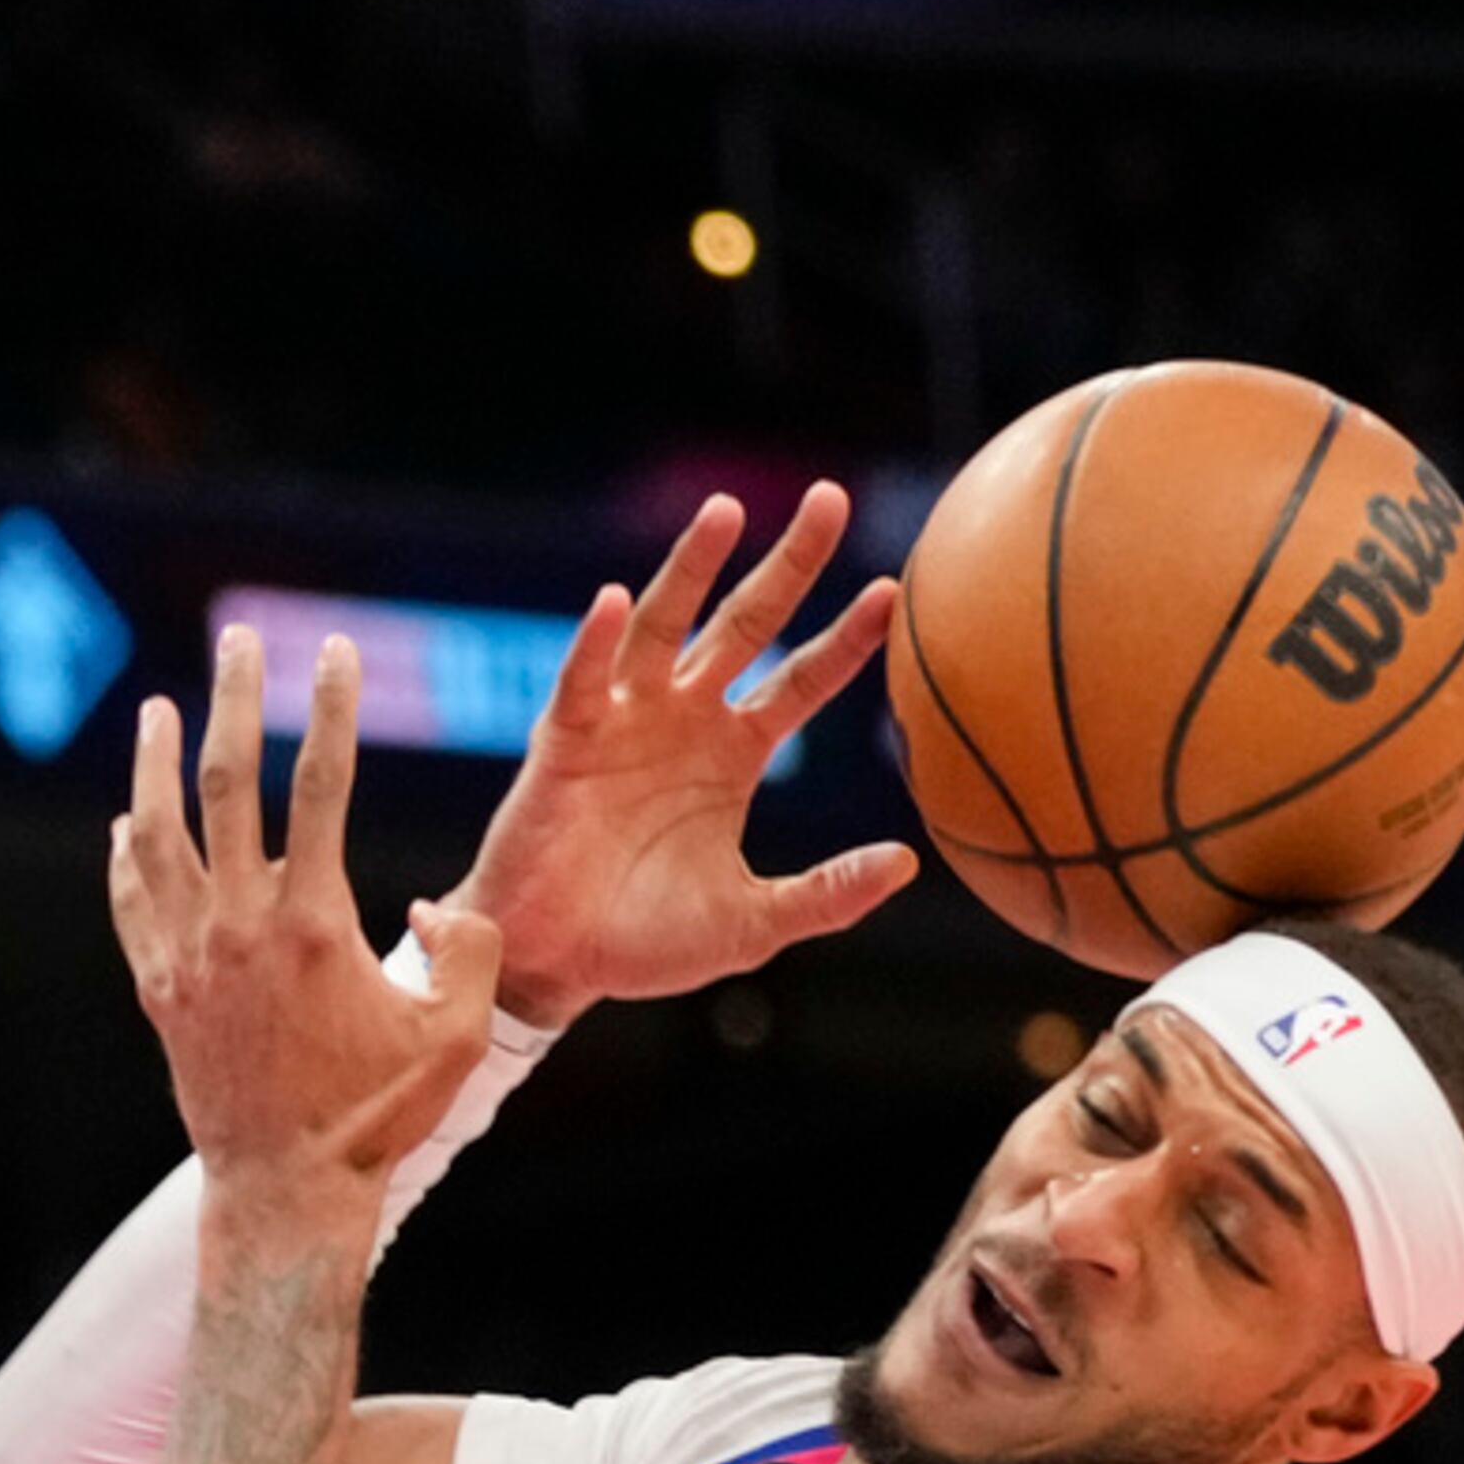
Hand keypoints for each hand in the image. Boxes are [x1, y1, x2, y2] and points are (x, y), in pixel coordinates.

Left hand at [111, 629, 502, 1207]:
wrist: (285, 1186)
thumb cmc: (378, 1114)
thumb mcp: (456, 1033)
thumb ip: (469, 952)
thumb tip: (441, 905)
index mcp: (314, 923)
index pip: (321, 785)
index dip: (330, 708)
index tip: (334, 650)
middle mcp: (240, 926)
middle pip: (227, 784)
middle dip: (233, 701)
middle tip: (236, 641)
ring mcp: (188, 955)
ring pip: (159, 834)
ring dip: (155, 763)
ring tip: (159, 709)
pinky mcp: (158, 989)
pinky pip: (131, 903)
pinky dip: (126, 855)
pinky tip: (128, 820)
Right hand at [442, 484, 915, 1027]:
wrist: (556, 965)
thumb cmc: (647, 945)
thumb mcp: (755, 922)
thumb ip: (829, 893)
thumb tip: (908, 862)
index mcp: (734, 755)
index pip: (803, 681)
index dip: (846, 640)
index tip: (893, 591)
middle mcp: (683, 720)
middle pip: (746, 624)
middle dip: (789, 564)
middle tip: (833, 498)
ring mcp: (624, 722)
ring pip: (664, 627)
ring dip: (693, 568)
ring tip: (727, 510)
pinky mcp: (565, 741)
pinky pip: (583, 682)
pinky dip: (596, 641)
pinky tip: (614, 599)